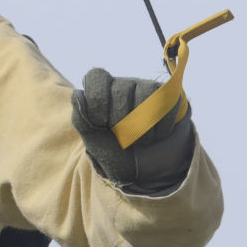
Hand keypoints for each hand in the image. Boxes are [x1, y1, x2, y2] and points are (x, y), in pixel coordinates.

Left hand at [70, 68, 195, 193]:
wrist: (144, 169)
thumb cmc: (114, 152)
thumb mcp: (93, 141)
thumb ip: (82, 119)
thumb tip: (79, 95)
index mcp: (100, 92)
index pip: (96, 77)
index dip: (98, 99)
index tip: (100, 122)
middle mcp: (122, 85)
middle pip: (121, 89)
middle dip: (121, 120)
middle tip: (122, 137)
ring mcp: (145, 88)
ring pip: (146, 95)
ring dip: (143, 126)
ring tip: (140, 141)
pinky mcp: (168, 97)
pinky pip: (166, 102)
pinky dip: (161, 126)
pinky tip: (156, 137)